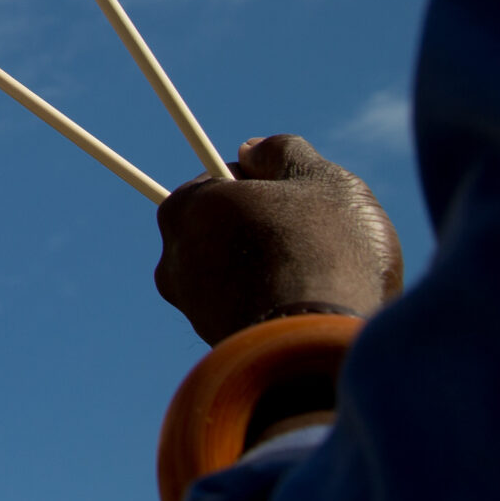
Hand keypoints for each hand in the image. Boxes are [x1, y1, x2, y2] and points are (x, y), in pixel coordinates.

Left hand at [154, 134, 403, 345]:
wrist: (321, 350)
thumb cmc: (324, 254)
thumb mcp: (320, 180)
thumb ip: (284, 153)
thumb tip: (251, 149)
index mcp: (186, 208)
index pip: (223, 180)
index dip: (269, 185)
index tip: (301, 200)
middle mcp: (174, 259)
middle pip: (229, 229)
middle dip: (268, 231)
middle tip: (318, 241)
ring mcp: (193, 309)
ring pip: (240, 273)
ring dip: (274, 272)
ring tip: (320, 281)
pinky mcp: (218, 346)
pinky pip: (251, 313)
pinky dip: (276, 309)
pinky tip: (310, 313)